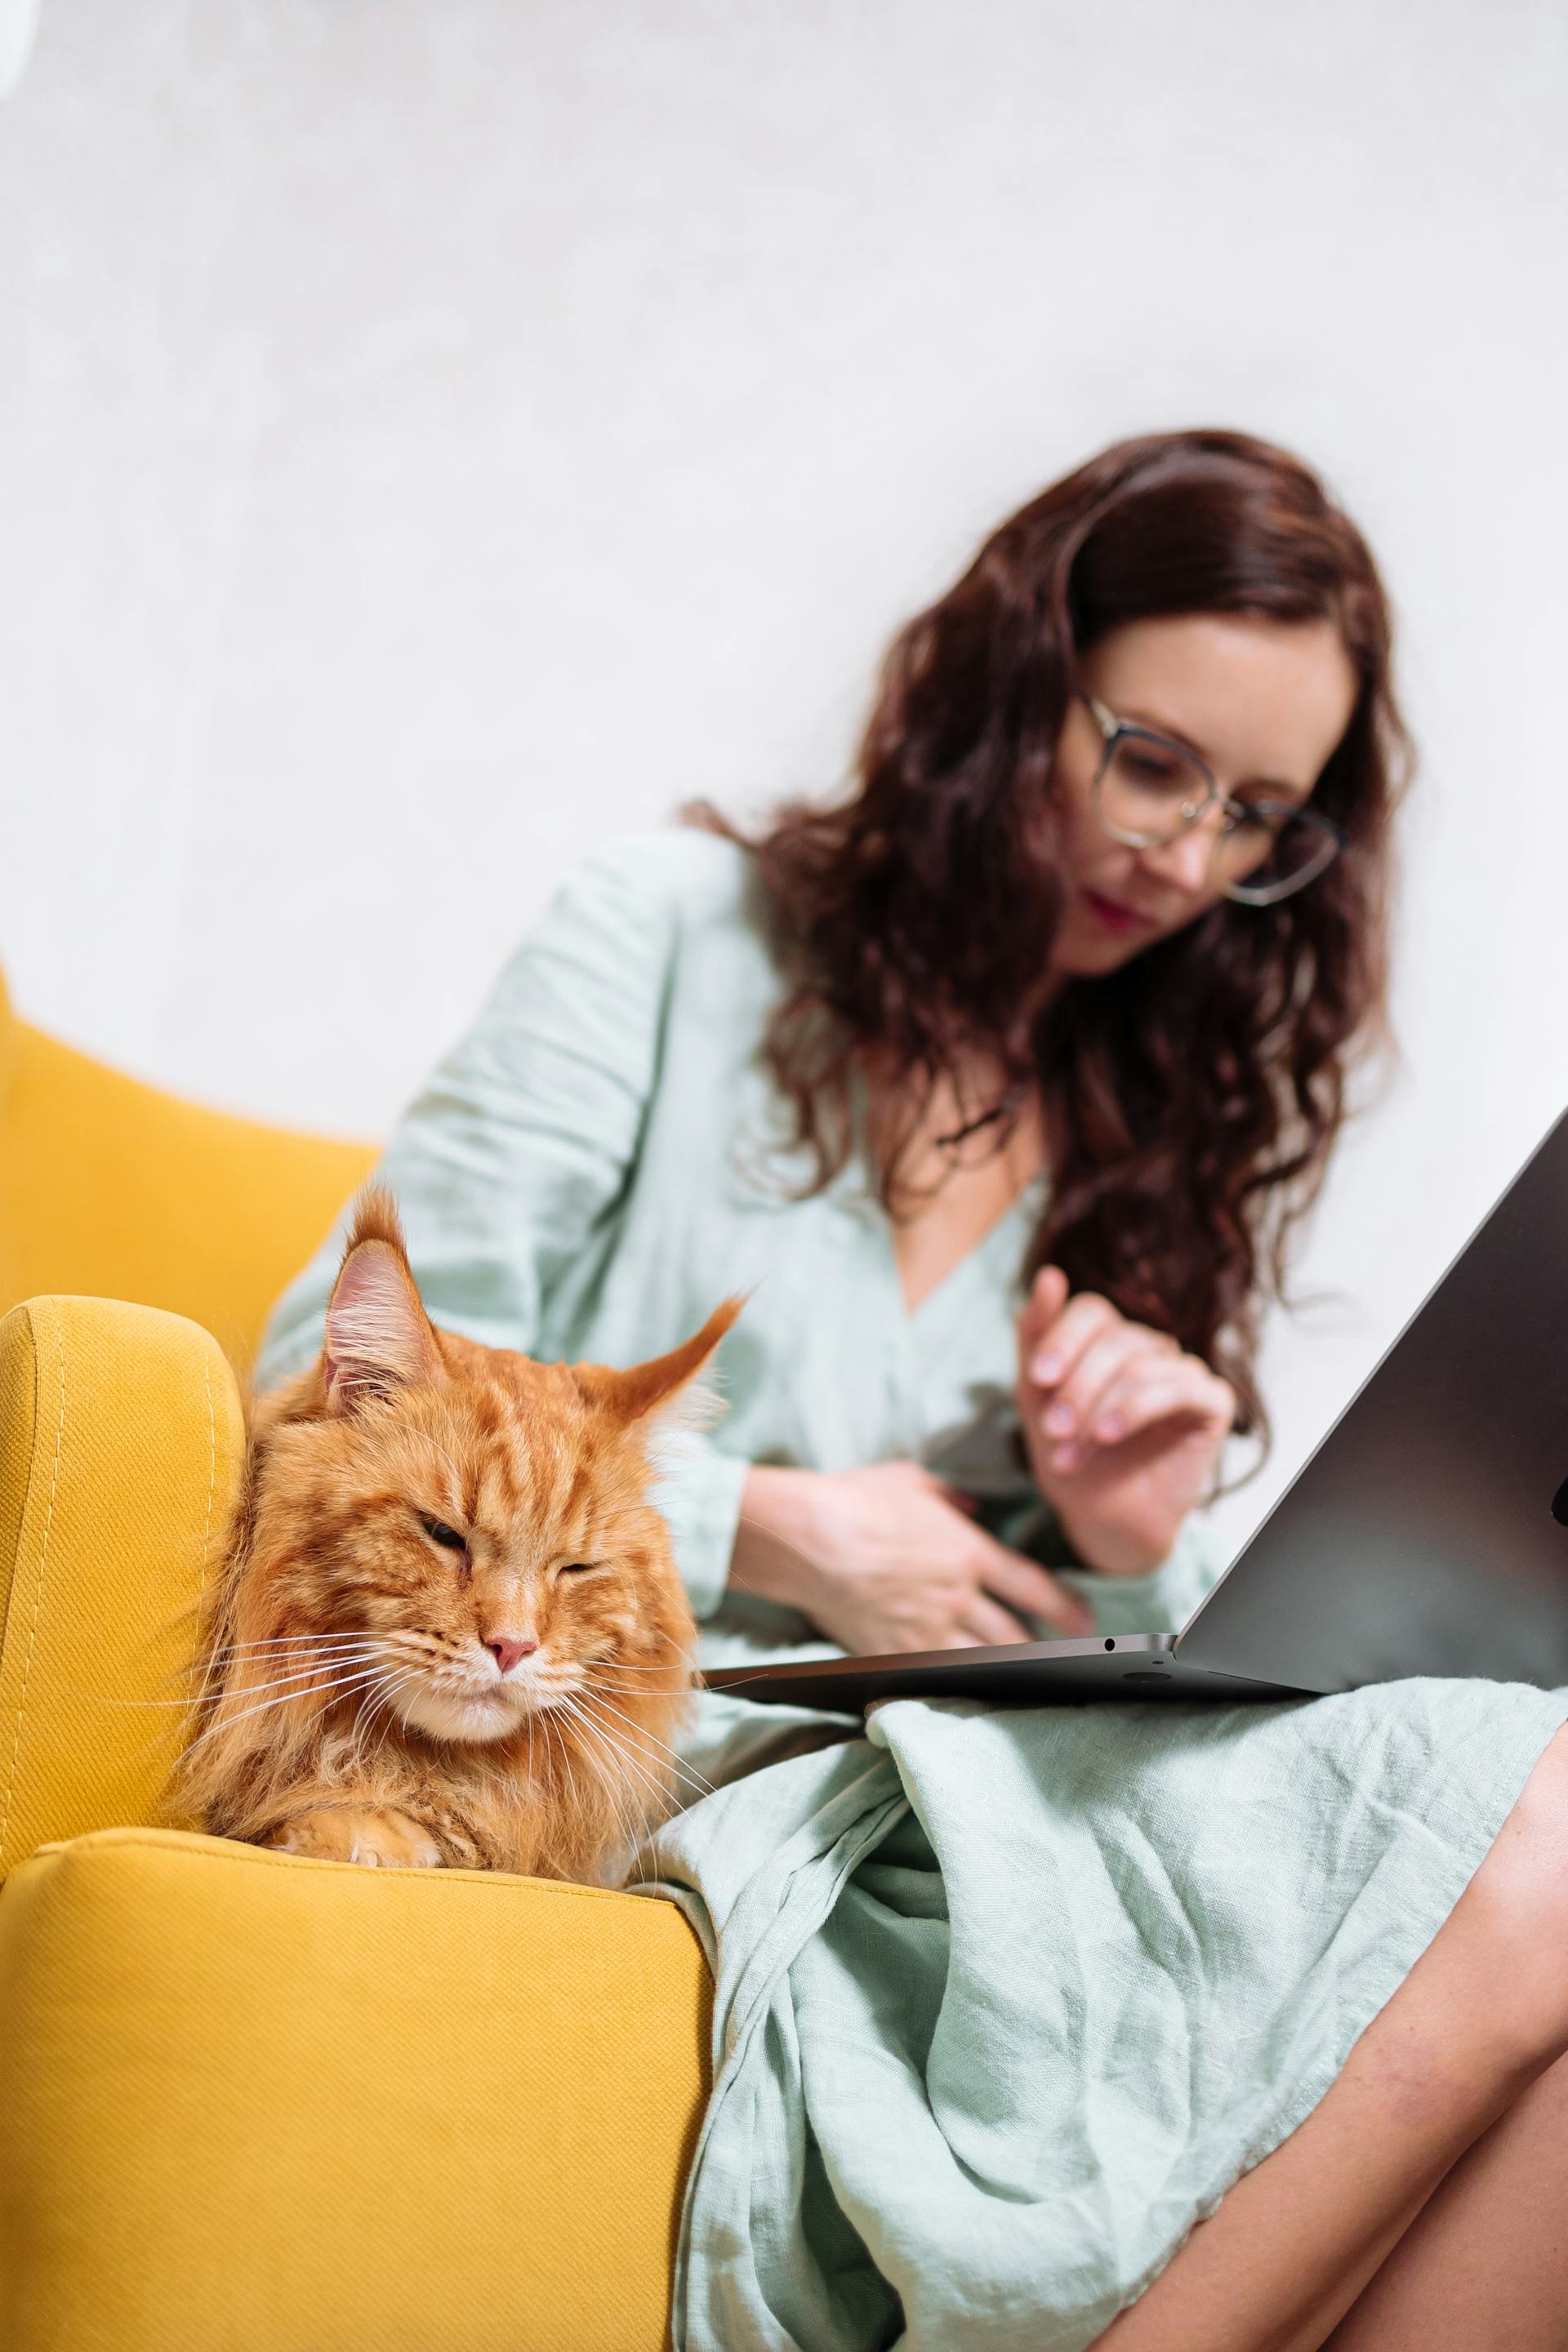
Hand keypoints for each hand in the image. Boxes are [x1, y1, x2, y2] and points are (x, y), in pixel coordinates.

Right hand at [729, 1460, 1095, 1654]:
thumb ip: (949, 1497)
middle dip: (1043, 1648)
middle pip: (1013, 1633)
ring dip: (1005, 1669)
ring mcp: (926, 1628)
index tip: (1083, 1620)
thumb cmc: (855, 1500)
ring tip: (1022, 1679)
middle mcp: (957, 1595)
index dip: (1064, 1607)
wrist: (807, 1537)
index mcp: (969, 1551)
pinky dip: (953, 1679)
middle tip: (1061, 1657)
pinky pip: (934, 1672)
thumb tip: (971, 1505)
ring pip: (980, 1659)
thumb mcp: (911, 1481)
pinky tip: (963, 1687)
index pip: (1033, 1586)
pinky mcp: (893, 1650)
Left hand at [1016, 1266, 1234, 1575]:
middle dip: (1077, 1387)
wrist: (1100, 1519)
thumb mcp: (1037, 1396)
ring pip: (1140, 1368)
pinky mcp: (1212, 1403)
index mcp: (1110, 1338)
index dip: (1063, 1338)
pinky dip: (1136, 1410)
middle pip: (1115, 1340)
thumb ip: (1037, 1336)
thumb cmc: (1069, 1454)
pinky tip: (1110, 1436)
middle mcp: (1151, 1348)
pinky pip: (1179, 1389)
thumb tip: (1049, 1274)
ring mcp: (1184, 1372)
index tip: (1038, 1380)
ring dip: (1097, 1412)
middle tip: (1054, 1429)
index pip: (1092, 1311)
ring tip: (1072, 1452)